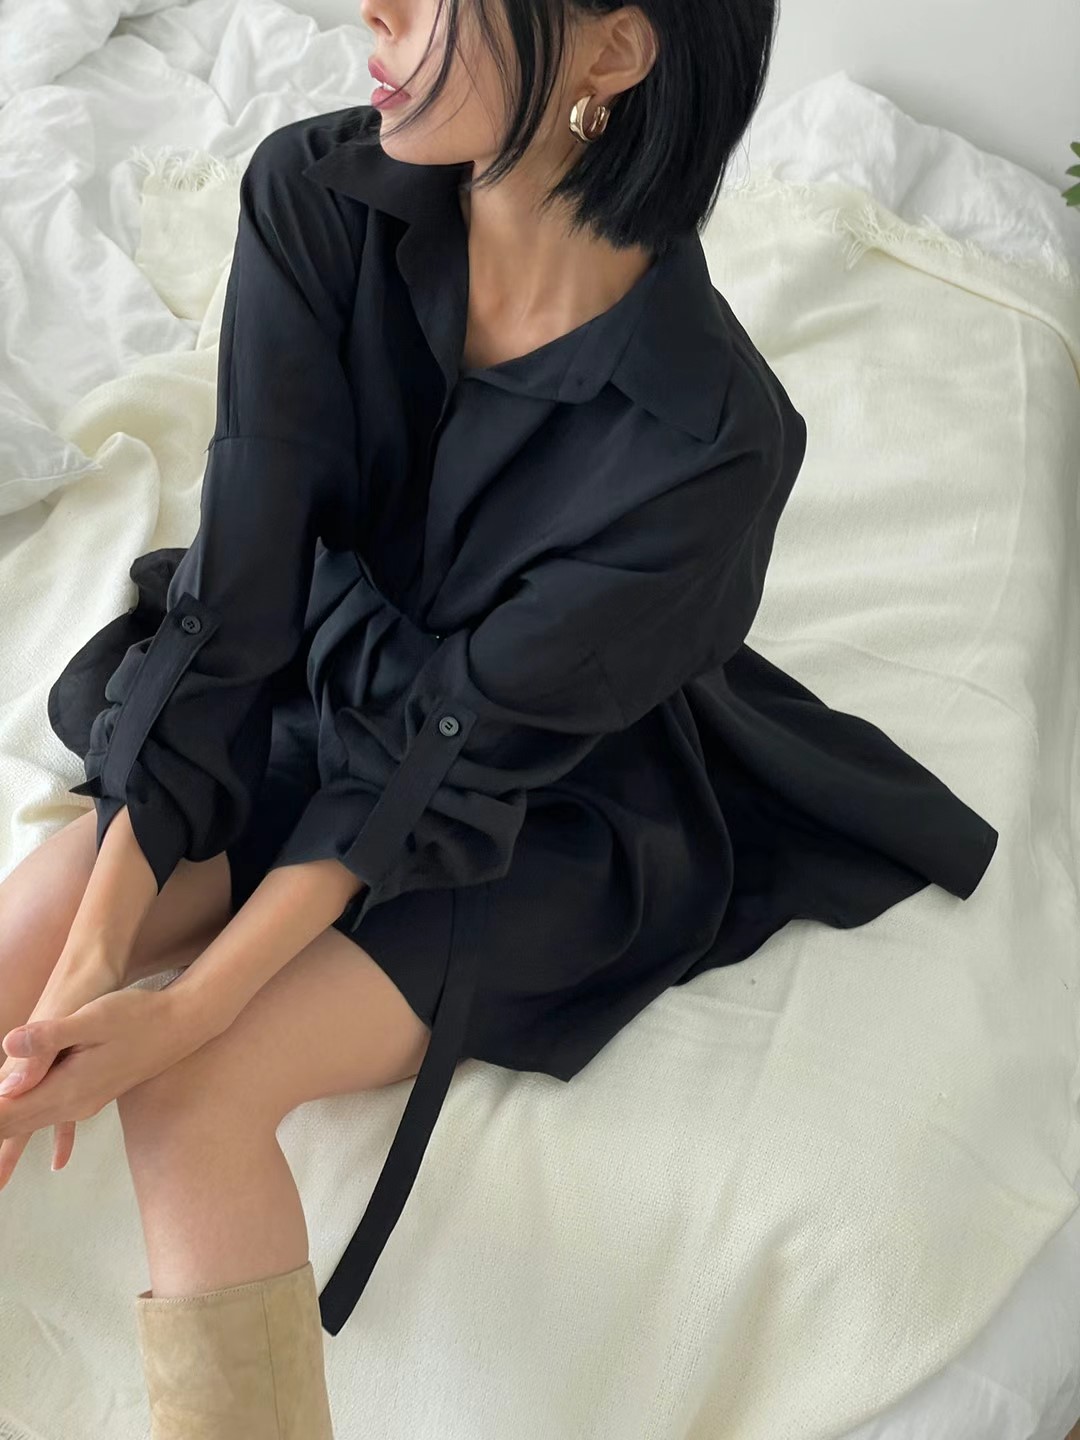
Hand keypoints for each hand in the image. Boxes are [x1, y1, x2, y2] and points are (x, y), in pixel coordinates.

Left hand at [0, 988, 203, 1183]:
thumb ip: (50, 1035)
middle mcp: (74, 1102)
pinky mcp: (92, 1095)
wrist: (181, 1025)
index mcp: (67, 1086)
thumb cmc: (138, 1017)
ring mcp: (85, 1102)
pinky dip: (36, 1130)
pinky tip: (54, 1157)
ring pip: (32, 1125)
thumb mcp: (93, 1018)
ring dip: (7, 1134)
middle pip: (16, 1126)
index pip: (9, 1112)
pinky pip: (54, 1121)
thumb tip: (9, 1045)